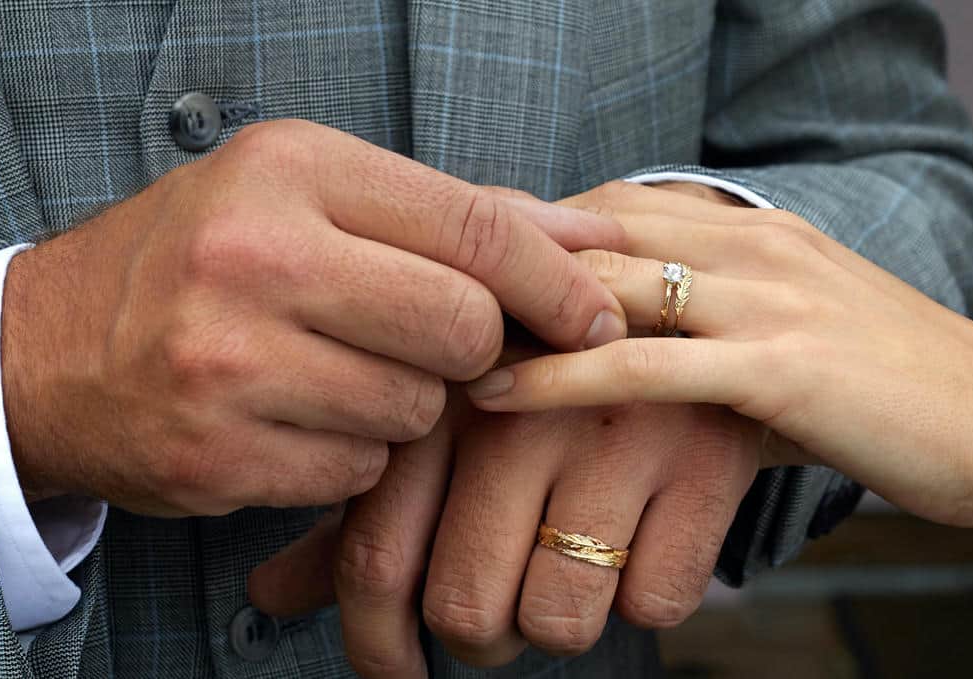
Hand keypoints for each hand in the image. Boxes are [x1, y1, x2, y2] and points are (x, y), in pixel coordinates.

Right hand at [0, 120, 626, 514]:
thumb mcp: (309, 196)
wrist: (48, 350)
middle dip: (472, 350)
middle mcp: (254, 258)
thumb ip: (450, 215)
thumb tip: (589, 235)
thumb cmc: (200, 260)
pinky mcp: (216, 454)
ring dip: (403, 405)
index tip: (596, 316)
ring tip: (336, 373)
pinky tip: (298, 420)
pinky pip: (358, 470)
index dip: (556, 281)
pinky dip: (352, 453)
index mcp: (289, 171)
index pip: (472, 227)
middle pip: (462, 328)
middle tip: (432, 343)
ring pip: (415, 411)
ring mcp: (227, 362)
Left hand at [250, 402, 759, 675]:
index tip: (398, 672)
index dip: (376, 644)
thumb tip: (270, 595)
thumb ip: (363, 505)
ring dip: (561, 619)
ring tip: (572, 565)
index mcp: (437, 397)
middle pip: (466, 607)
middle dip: (479, 636)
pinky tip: (640, 535)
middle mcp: (518, 414)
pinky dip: (645, 591)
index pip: (376, 558)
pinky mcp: (702, 459)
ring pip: (559, 620)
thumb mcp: (445, 413)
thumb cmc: (541, 367)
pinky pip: (655, 601)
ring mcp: (612, 436)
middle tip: (502, 607)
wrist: (676, 287)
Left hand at [468, 188, 972, 550]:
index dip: (531, 228)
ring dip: (512, 305)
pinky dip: (561, 379)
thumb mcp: (793, 335)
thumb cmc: (892, 393)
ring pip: (610, 280)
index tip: (460, 258)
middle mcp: (756, 244)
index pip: (618, 205)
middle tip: (416, 281)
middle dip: (501, 252)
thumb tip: (636, 357)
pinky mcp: (780, 368)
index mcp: (758, 230)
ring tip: (430, 331)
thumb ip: (715, 327)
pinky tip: (496, 395)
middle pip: (597, 224)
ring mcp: (769, 300)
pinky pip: (645, 367)